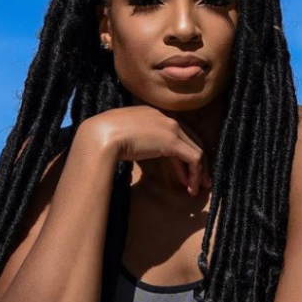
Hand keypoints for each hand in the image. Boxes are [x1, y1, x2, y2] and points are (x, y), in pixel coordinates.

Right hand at [83, 105, 213, 195]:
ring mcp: (171, 127)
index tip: (183, 171)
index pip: (178, 132)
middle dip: (198, 162)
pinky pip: (193, 158)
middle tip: (200, 180)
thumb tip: (133, 149)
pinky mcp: (173, 141)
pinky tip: (189, 186)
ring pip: (197, 149)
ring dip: (198, 171)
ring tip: (196, 188)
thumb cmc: (104, 137)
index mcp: (154, 113)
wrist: (101, 135)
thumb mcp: (123, 134)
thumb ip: (134, 137)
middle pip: (192, 139)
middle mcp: (166, 116)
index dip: (184, 152)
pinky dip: (194, 174)